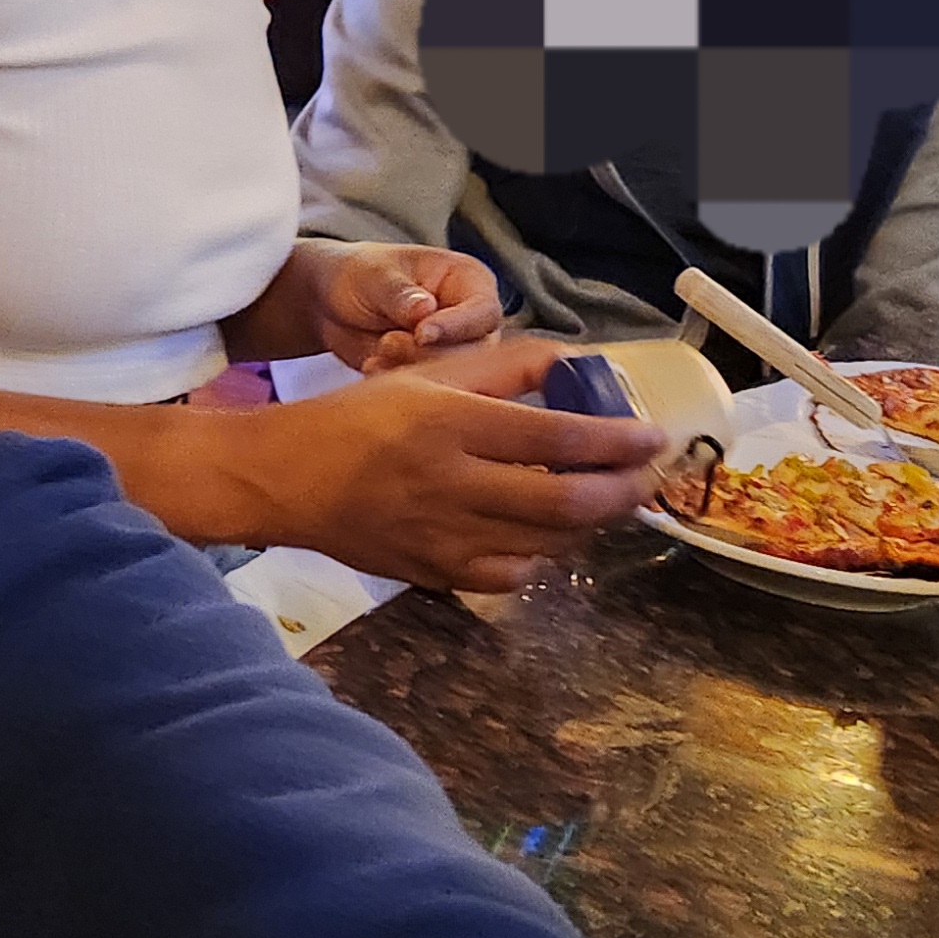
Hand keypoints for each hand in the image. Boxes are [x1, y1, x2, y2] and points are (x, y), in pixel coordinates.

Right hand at [228, 368, 666, 591]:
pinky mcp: (433, 572)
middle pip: (564, 502)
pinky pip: (510, 575)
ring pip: (546, 543)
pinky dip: (542, 556)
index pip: (556, 436)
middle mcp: (452, 483)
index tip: (653, 436)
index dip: (616, 440)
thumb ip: (504, 365)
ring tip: (608, 500)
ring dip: (589, 525)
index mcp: (452, 423)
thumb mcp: (427, 373)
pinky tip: (548, 534)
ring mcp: (443, 536)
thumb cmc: (360, 418)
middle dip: (622, 493)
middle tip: (648, 480)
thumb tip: (574, 362)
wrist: (285, 479)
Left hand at [304, 242, 503, 371]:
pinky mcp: (434, 376)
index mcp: (470, 281)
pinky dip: (398, 383)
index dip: (456, 326)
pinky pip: (429, 391)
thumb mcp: (375, 275)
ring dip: (412, 370)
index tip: (421, 333)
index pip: (483, 310)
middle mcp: (470, 319)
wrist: (331, 302)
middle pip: (474, 352)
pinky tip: (372, 366)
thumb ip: (401, 294)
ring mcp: (454, 351)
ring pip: (453, 377)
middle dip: (427, 353)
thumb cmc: (361, 274)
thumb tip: (426, 309)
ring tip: (377, 353)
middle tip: (388, 342)